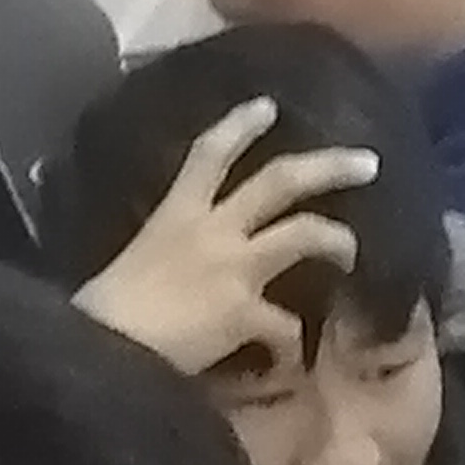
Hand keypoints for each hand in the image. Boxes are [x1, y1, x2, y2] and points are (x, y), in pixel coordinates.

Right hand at [74, 100, 377, 374]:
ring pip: (305, 233)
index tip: (269, 107)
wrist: (99, 352)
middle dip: (328, 166)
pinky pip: (285, 325)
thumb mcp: (128, 264)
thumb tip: (169, 273)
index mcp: (174, 214)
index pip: (209, 152)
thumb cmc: (98, 313)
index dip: (241, 126)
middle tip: (367, 162)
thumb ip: (159, 256)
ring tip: (351, 251)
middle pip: (280, 181)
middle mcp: (212, 229)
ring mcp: (235, 267)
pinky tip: (290, 357)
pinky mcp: (246, 312)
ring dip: (337, 239)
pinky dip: (289, 342)